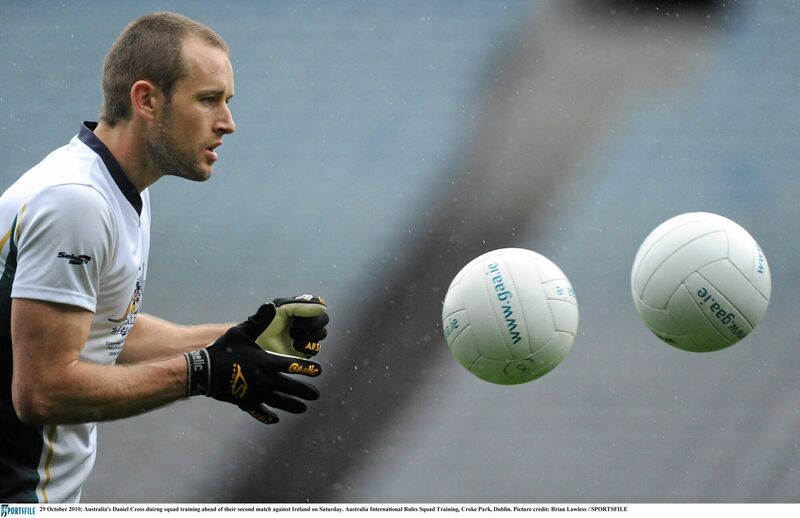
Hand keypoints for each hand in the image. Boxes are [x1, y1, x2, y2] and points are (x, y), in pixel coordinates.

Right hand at [184, 302, 322, 423]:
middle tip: (316, 395)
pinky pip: (260, 412)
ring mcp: (257, 393)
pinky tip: (275, 419)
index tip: (319, 371)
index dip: (308, 369)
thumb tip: (272, 305)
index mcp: (267, 362)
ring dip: (293, 405)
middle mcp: (265, 380)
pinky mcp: (246, 402)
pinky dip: (268, 416)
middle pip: (291, 388)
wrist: (205, 371)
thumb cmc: (224, 349)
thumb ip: (259, 320)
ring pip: (280, 402)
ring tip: (303, 408)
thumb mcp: (242, 332)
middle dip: (305, 392)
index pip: (293, 366)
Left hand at [255, 295, 328, 357]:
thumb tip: (323, 308)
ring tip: (292, 336)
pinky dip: (306, 346)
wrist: (259, 344)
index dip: (314, 308)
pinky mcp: (306, 351)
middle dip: (312, 323)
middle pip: (324, 318)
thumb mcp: (283, 309)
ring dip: (308, 334)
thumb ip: (302, 306)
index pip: (318, 303)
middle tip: (296, 325)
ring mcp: (307, 336)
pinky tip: (295, 345)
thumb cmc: (268, 324)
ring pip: (322, 333)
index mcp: (300, 308)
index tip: (302, 312)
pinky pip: (316, 348)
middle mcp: (306, 321)